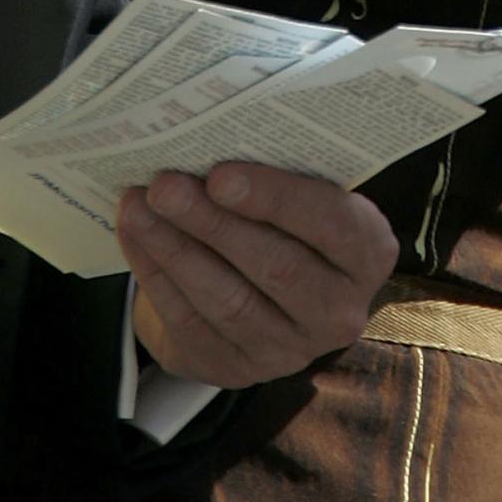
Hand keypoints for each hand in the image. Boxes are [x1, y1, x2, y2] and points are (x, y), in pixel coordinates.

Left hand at [120, 162, 397, 388]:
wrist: (257, 286)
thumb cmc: (281, 216)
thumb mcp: (299, 189)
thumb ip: (279, 167)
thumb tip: (213, 132)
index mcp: (367, 252)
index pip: (332, 224)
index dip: (276, 199)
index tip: (220, 175)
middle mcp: (339, 310)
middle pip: (276, 267)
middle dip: (212, 224)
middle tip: (164, 185)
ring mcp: (289, 350)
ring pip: (229, 301)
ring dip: (176, 250)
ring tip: (138, 206)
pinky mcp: (239, 369)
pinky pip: (193, 324)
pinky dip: (157, 276)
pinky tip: (134, 235)